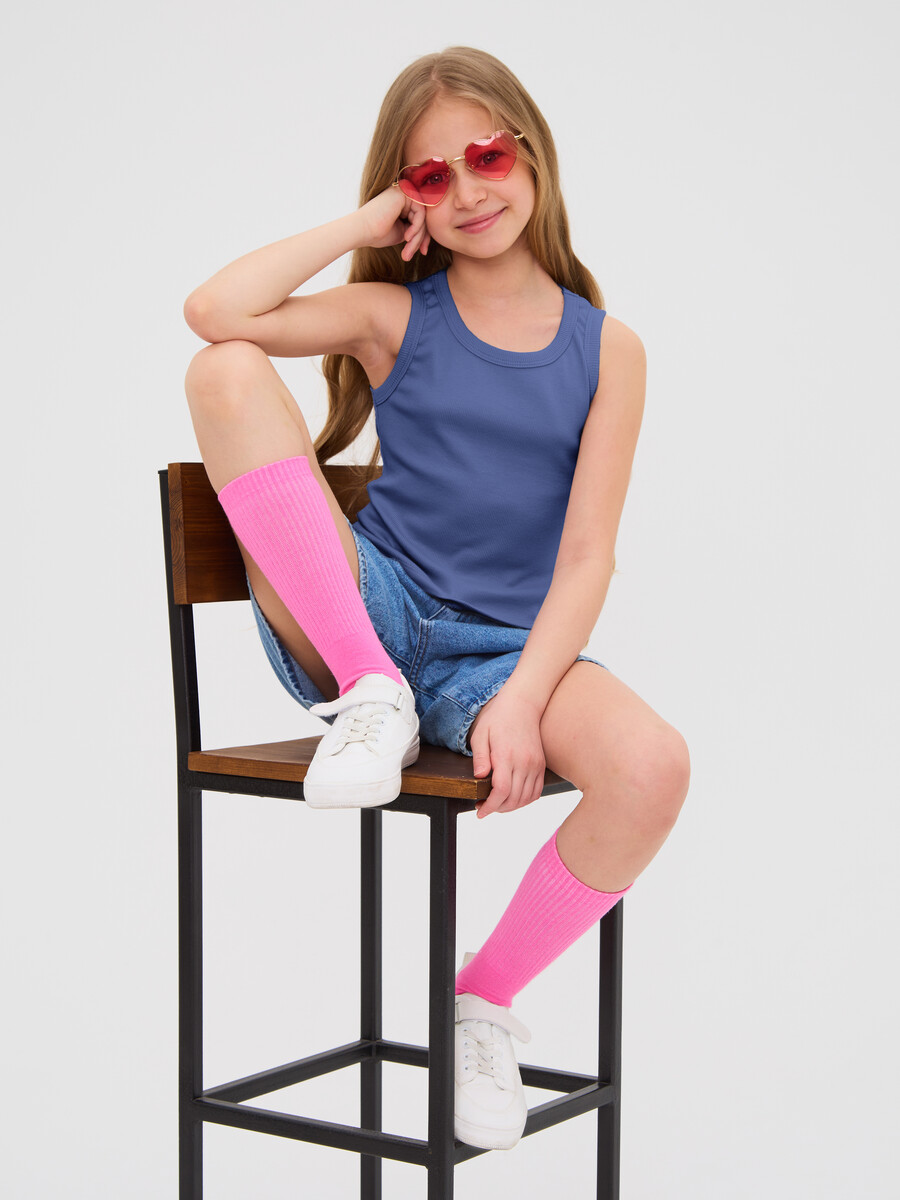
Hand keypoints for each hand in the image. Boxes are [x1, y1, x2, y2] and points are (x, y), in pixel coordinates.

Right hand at [359, 186, 430, 261]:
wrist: (362, 230)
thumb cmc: (377, 234)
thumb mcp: (403, 233)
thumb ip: (416, 229)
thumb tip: (430, 234)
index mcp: (402, 203)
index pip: (421, 219)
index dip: (424, 237)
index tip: (423, 252)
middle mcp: (404, 195)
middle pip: (424, 217)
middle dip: (423, 238)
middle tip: (419, 253)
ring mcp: (404, 191)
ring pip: (423, 216)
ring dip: (419, 236)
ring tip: (409, 249)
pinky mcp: (404, 191)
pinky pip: (420, 212)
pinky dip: (417, 227)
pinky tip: (407, 236)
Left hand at [469, 686, 546, 817]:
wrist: (522, 705)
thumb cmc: (498, 719)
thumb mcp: (481, 734)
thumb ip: (480, 757)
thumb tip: (479, 778)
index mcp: (507, 755)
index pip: (501, 791)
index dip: (490, 806)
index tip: (480, 812)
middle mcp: (524, 762)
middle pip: (513, 799)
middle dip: (497, 809)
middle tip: (484, 807)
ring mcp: (536, 765)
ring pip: (526, 798)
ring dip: (511, 807)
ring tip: (496, 804)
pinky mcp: (541, 765)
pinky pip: (536, 792)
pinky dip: (525, 800)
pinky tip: (512, 798)